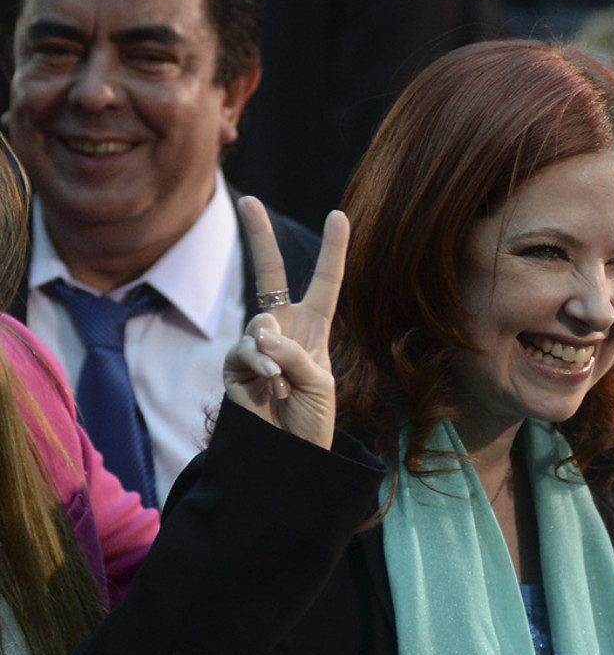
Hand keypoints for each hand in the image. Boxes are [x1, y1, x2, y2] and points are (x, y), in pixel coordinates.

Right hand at [223, 196, 348, 447]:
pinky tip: (270, 386)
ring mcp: (257, 344)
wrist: (288, 454)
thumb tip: (262, 334)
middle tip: (248, 200)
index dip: (332, 250)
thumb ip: (294, 354)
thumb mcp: (318, 384)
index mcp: (314, 327)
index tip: (337, 215)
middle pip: (269, 274)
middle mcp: (283, 328)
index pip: (325, 282)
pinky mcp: (235, 365)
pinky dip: (259, 367)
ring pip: (259, 323)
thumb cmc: (312, 419)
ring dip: (272, 353)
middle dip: (259, 237)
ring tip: (283, 382)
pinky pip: (243, 351)